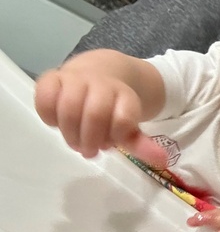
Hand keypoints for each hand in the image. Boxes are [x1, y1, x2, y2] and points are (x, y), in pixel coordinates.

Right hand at [34, 63, 165, 166]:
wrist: (100, 71)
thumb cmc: (113, 107)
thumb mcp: (129, 124)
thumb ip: (142, 143)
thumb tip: (162, 161)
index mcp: (124, 95)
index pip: (123, 118)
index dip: (116, 136)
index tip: (111, 143)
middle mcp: (101, 84)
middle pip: (95, 114)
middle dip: (90, 139)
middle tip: (89, 151)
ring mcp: (75, 79)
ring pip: (68, 107)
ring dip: (70, 132)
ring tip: (75, 142)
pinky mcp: (51, 78)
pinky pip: (45, 98)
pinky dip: (49, 117)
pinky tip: (57, 123)